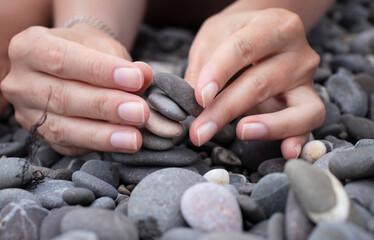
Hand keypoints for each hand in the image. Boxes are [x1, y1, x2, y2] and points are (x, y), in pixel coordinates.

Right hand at [1, 26, 151, 155]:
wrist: (73, 65)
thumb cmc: (88, 52)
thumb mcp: (104, 47)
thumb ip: (123, 62)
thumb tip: (144, 75)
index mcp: (29, 47)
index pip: (62, 59)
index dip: (100, 71)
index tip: (135, 79)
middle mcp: (20, 82)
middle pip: (62, 97)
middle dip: (106, 107)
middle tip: (140, 112)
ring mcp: (27, 112)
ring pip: (63, 128)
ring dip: (103, 135)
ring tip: (134, 138)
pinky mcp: (40, 135)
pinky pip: (68, 145)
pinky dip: (98, 146)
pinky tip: (121, 144)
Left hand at [185, 8, 324, 158]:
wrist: (262, 32)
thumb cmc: (236, 34)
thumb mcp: (214, 36)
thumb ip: (203, 65)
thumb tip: (191, 102)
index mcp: (273, 25)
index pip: (242, 49)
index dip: (219, 74)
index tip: (199, 98)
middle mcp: (297, 51)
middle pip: (261, 84)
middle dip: (226, 110)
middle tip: (199, 131)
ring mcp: (307, 79)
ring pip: (296, 108)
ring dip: (267, 127)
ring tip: (241, 132)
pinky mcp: (309, 101)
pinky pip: (310, 122)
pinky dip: (299, 138)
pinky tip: (286, 151)